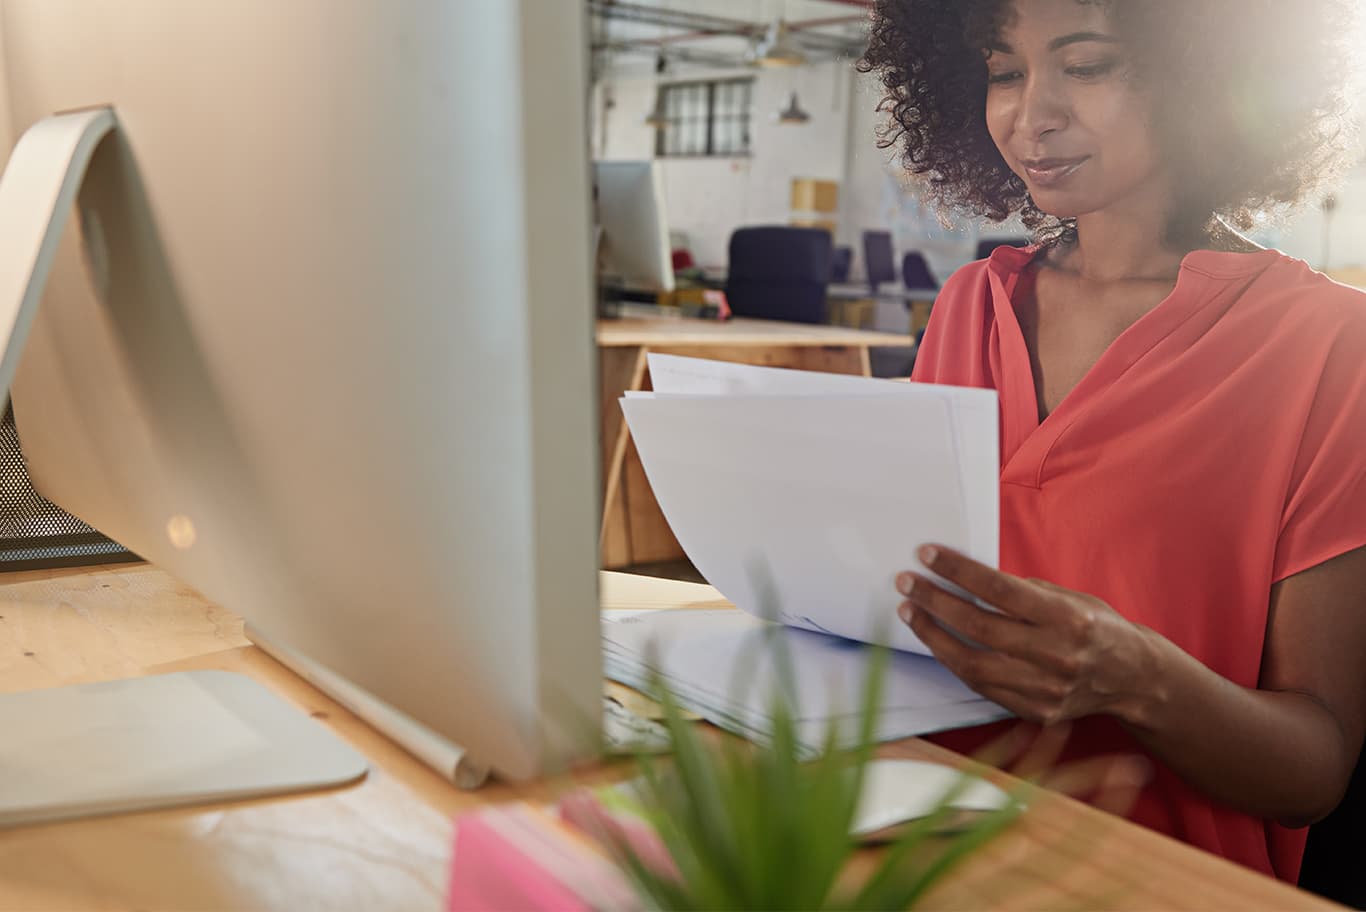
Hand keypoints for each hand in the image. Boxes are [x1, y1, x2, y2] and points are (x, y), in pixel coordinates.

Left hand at [895, 545, 1156, 727]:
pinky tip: (937, 642)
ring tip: (911, 612)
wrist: (1133, 679)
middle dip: (935, 601)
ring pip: (971, 663)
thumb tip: (970, 579)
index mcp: (1067, 619)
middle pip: (978, 626)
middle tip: (908, 583)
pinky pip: (982, 686)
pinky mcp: (1035, 710)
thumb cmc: (1097, 628)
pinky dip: (954, 662)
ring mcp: (1045, 689)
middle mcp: (1056, 655)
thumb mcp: (1070, 598)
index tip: (926, 555)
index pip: (999, 589)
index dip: (957, 571)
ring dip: (933, 635)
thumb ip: (1024, 593)